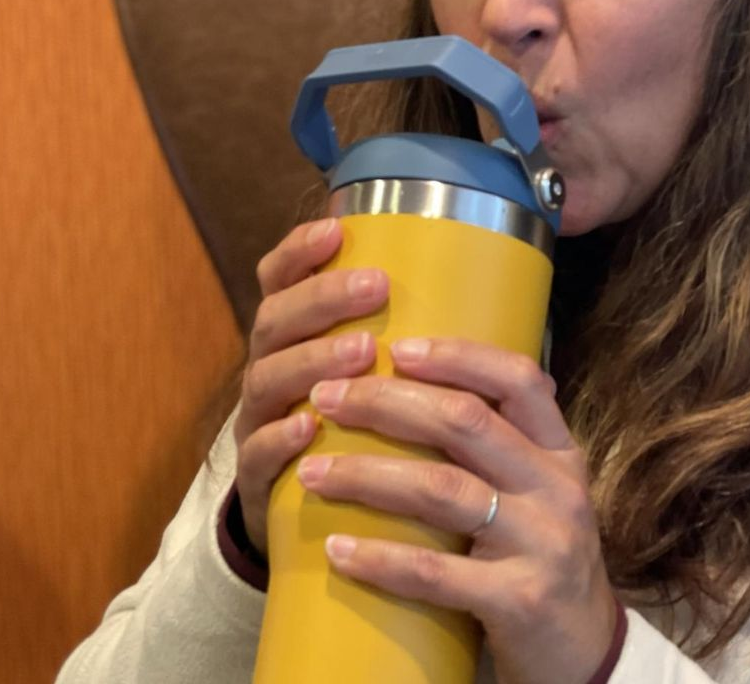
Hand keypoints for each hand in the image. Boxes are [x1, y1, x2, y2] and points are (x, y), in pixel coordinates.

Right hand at [233, 218, 388, 554]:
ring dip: (312, 360)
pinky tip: (309, 427)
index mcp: (294, 338)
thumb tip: (493, 303)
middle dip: (322, 298)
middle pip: (274, 321)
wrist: (313, 521)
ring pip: (266, 380)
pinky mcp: (257, 480)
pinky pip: (257, 455)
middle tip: (374, 286)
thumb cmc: (360, 432)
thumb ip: (408, 341)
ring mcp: (259, 422)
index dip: (300, 250)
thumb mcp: (375, 380)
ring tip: (361, 351)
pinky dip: (280, 438)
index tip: (338, 229)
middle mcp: (271, 370)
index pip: (281, 280)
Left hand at [297, 338, 618, 683]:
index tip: (397, 348)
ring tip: (312, 471)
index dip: (457, 355)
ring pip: (443, 490)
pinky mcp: (520, 601)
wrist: (587, 652)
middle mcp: (558, 487)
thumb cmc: (542, 554)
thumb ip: (499, 444)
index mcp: (560, 450)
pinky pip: (437, 574)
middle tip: (328, 397)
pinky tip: (338, 548)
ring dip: (368, 475)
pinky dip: (381, 559)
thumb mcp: (539, 489)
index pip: (517, 379)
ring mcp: (543, 543)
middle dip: (388, 403)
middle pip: (467, 423)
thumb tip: (416, 386)